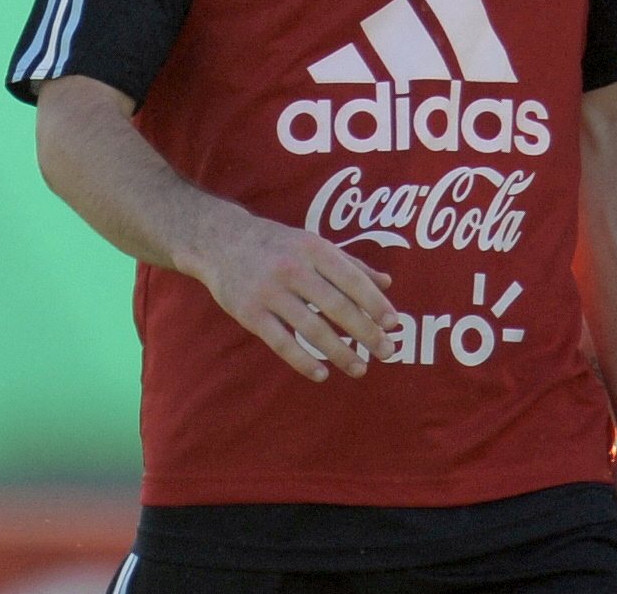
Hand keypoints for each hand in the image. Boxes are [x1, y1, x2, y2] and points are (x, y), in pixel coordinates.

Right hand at [184, 203, 397, 382]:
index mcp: (314, 249)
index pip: (351, 279)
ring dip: (339, 352)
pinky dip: (303, 360)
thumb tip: (387, 284)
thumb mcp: (315, 244)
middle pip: (336, 306)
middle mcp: (293, 269)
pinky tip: (322, 374)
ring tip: (360, 368)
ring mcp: (269, 292)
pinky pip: (281, 342)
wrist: (222, 241)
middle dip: (365, 332)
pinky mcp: (249, 314)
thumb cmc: (280, 245)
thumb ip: (352, 265)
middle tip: (387, 351)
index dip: (374, 302)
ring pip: (311, 329)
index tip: (394, 323)